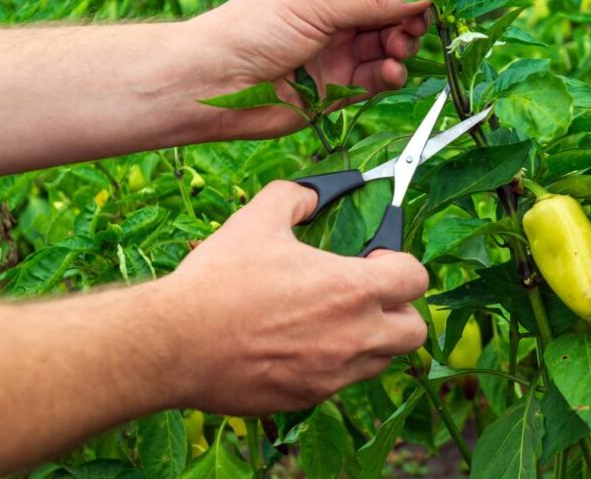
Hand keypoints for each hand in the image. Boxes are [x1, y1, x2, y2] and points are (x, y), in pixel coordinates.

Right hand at [163, 181, 428, 413]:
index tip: (375, 260)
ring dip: (370, 340)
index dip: (401, 265)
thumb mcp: (256, 221)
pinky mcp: (308, 397)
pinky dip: (333, 365)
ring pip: (381, 361)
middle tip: (367, 296)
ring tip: (333, 321)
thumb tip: (313, 194)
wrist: (175, 344)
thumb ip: (294, 198)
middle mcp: (354, 337)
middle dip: (400, 310)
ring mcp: (333, 374)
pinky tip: (300, 346)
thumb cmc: (218, 281)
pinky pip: (340, 383)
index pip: (416, 279)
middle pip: (414, 331)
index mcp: (351, 289)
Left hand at [193, 0, 431, 139]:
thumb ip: (373, 1)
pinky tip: (390, 72)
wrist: (215, 86)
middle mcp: (332, 19)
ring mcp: (336, 55)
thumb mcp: (316, 4)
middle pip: (388, 14)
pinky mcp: (338, 90)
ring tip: (398, 49)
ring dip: (400, 47)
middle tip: (417, 25)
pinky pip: (375, 80)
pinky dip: (389, 75)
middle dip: (407, 18)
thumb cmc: (252, 31)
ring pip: (386, 48)